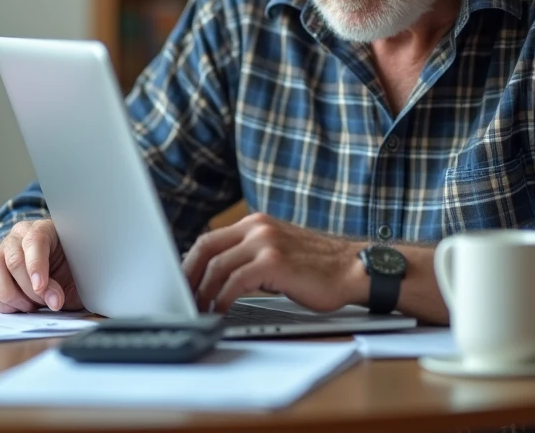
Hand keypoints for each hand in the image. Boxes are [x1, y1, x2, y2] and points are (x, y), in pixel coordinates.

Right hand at [0, 219, 82, 313]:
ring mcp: (0, 250)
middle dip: (30, 289)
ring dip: (13, 296)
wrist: (59, 271)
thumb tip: (54, 302)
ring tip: (32, 306)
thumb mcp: (78, 273)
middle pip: (14, 261)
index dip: (36, 266)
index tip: (41, 287)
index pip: (35, 241)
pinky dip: (0, 301)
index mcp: (43, 228)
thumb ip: (68, 285)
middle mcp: (17, 236)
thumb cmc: (69, 269)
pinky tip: (18, 306)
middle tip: (46, 302)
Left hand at [182, 213, 363, 313]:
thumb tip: (217, 275)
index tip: (181, 283)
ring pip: (217, 266)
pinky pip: (235, 281)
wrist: (353, 269)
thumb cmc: (318, 267)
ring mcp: (266, 243)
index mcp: (256, 223)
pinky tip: (220, 310)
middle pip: (206, 248)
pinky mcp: (274, 262)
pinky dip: (222, 298)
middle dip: (188, 276)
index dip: (189, 263)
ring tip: (199, 309)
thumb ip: (250, 255)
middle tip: (182, 298)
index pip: (209, 239)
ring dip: (203, 291)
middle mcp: (258, 227)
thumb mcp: (278, 251)